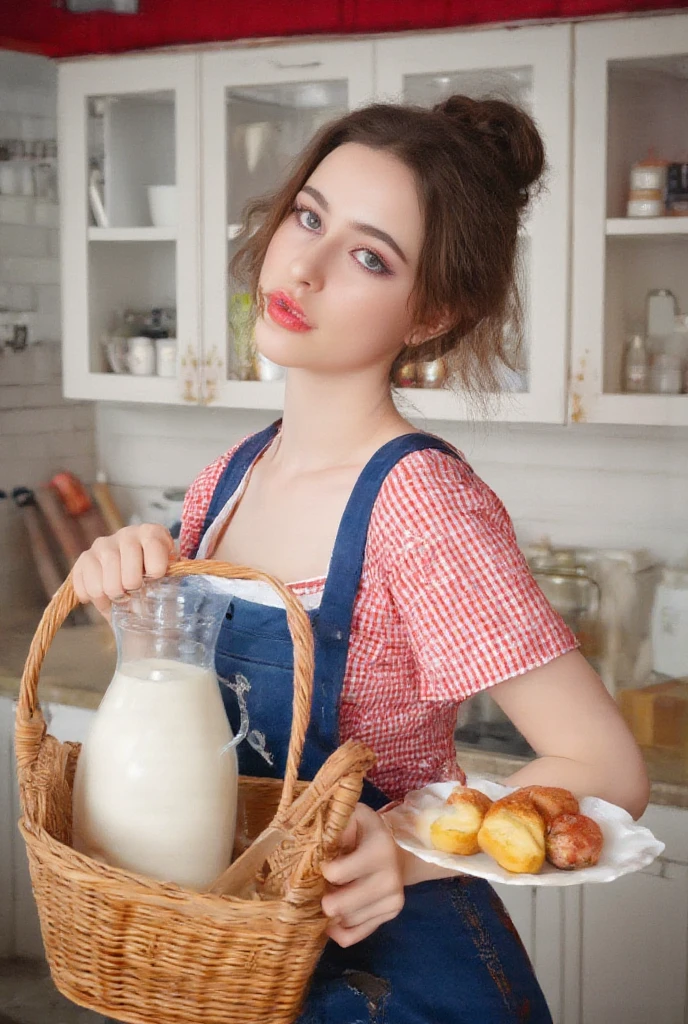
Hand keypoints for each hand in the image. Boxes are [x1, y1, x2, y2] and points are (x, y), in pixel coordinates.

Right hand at [72, 524, 175, 619]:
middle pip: (129, 576)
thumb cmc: (156, 579)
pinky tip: (104, 597)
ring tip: (120, 597)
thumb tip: (168, 596)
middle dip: (133, 592)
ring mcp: (103, 544)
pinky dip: (93, 599)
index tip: (156, 579)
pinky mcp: (84, 557)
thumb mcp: (169, 577)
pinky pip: (84, 586)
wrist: (133, 580)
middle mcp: (127, 534)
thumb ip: (170, 582)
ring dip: (113, 598)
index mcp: (152, 533)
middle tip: (136, 594)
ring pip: (106, 585)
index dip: (156, 571)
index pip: (154, 549)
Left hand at [320, 803, 404, 947]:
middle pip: (339, 906)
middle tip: (321, 886)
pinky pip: (355, 936)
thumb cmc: (366, 832)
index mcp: (379, 849)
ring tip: (333, 894)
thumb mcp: (353, 816)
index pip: (335, 873)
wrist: (398, 850)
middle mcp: (390, 878)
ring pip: (345, 921)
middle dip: (323, 898)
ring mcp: (392, 900)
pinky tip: (332, 921)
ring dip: (333, 911)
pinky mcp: (390, 915)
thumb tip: (314, 845)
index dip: (322, 870)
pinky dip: (339, 932)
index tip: (322, 864)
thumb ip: (335, 824)